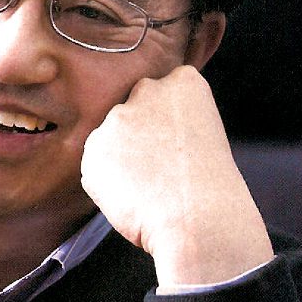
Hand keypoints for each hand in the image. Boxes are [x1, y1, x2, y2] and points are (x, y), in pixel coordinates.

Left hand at [80, 65, 272, 287]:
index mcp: (183, 82)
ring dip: (120, 158)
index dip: (167, 123)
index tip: (178, 143)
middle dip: (138, 134)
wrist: (197, 219)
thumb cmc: (208, 187)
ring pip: (111, 139)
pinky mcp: (93, 147)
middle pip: (131, 110)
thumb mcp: (200, 134)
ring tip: (149, 184)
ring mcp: (116, 118)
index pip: (162, 91)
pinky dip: (108, 182)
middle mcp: (146, 91)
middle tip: (160, 167)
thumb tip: (134, 131)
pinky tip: (132, 194)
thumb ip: (166, 119)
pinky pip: (97, 167)